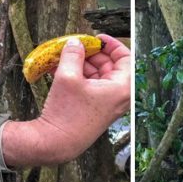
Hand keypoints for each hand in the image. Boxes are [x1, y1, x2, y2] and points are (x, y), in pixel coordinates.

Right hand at [2, 34, 129, 165]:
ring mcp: (107, 103)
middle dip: (92, 54)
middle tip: (75, 45)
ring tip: (62, 55)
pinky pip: (90, 85)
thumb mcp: (68, 77)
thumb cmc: (66, 112)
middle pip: (111, 65)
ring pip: (98, 75)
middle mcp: (119, 96)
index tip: (97, 37)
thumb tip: (75, 42)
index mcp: (122, 88)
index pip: (126, 58)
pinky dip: (78, 75)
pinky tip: (58, 67)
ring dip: (81, 64)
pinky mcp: (96, 108)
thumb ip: (73, 55)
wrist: (56, 143)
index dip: (112, 45)